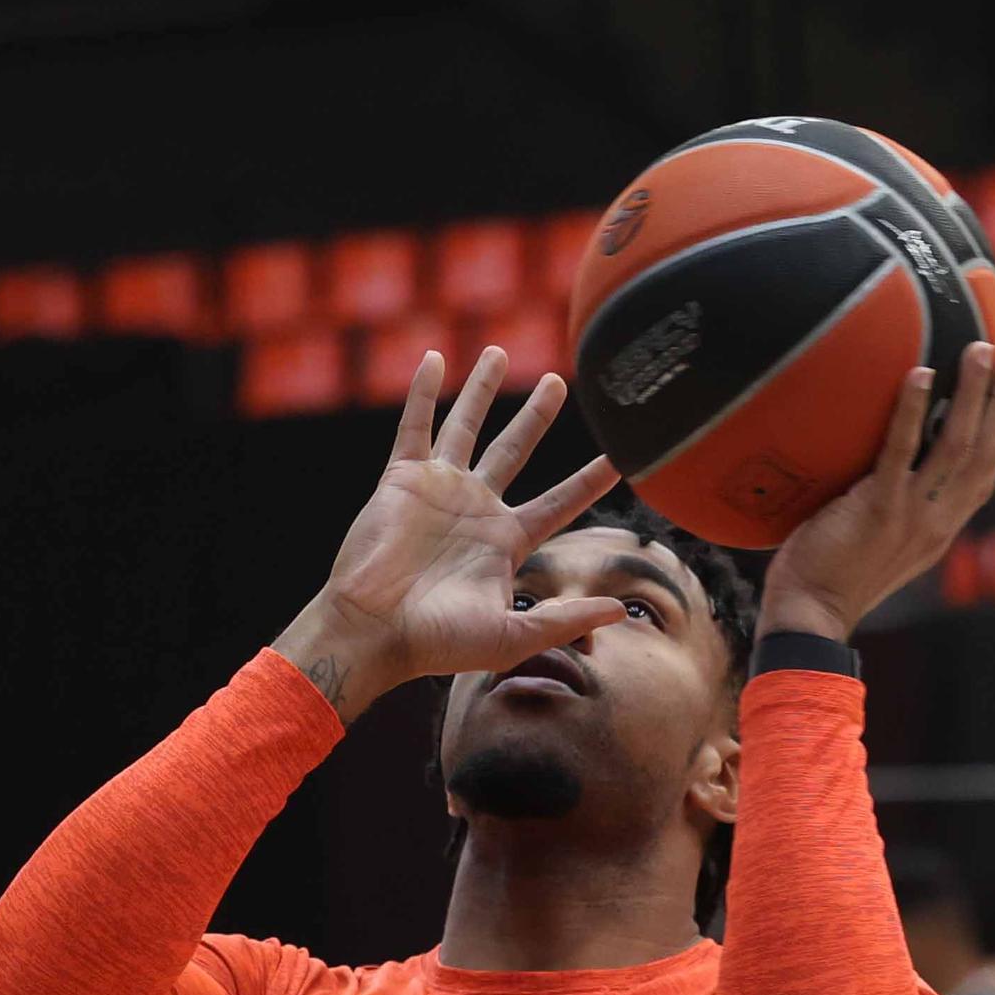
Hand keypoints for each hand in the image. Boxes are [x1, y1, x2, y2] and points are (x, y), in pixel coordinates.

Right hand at [274, 347, 623, 717]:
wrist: (374, 630)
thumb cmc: (438, 642)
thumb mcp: (513, 636)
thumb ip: (565, 620)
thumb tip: (620, 612)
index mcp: (504, 543)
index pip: (560, 502)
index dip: (589, 479)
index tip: (620, 456)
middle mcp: (475, 510)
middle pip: (515, 449)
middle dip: (536, 416)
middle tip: (559, 382)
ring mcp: (438, 490)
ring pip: (467, 426)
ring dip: (482, 389)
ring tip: (498, 352)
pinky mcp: (403, 479)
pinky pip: (415, 426)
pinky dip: (423, 392)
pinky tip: (434, 359)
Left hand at [757, 342, 994, 642]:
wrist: (810, 616)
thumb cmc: (833, 577)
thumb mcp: (884, 544)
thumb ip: (900, 510)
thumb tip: (894, 464)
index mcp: (942, 528)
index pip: (986, 470)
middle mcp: (937, 521)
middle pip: (985, 451)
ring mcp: (910, 516)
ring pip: (956, 445)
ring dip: (971, 393)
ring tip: (977, 351)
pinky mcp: (876, 511)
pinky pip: (899, 451)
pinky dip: (911, 410)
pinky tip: (919, 374)